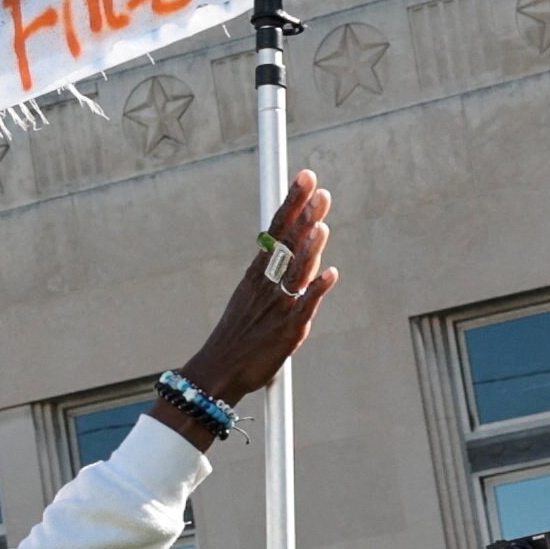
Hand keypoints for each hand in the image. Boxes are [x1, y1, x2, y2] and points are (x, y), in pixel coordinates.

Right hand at [155, 174, 338, 444]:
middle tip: (316, 186)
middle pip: (286, 242)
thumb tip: (293, 245)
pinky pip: (304, 307)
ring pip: (296, 271)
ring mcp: (277, 306)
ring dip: (310, 248)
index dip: (293, 203)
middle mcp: (266, 285)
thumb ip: (274, 272)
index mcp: (256, 274)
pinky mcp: (287, 331)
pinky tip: (331, 275)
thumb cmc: (238, 334)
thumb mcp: (250, 297)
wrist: (218, 370)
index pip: (277, 229)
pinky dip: (317, 291)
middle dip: (302, 213)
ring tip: (322, 224)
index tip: (305, 178)